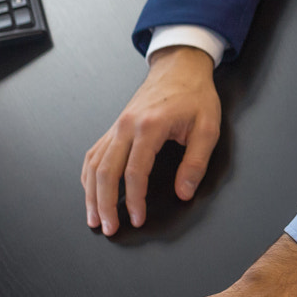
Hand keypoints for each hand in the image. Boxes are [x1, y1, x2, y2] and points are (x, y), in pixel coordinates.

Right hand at [83, 45, 220, 234]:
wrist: (179, 68)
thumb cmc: (195, 95)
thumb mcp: (208, 127)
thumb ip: (196, 162)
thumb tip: (184, 192)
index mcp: (149, 126)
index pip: (135, 171)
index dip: (134, 199)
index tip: (138, 218)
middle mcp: (126, 126)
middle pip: (105, 171)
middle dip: (104, 204)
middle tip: (109, 228)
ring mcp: (116, 126)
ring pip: (94, 165)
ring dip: (91, 194)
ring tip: (94, 219)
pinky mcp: (114, 128)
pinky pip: (94, 154)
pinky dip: (89, 176)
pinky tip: (90, 192)